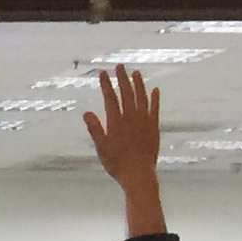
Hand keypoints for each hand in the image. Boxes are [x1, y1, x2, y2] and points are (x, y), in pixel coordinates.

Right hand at [83, 65, 162, 195]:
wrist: (139, 174)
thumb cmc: (117, 163)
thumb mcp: (101, 148)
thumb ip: (95, 129)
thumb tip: (87, 113)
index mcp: (116, 122)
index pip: (110, 98)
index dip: (106, 85)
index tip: (103, 73)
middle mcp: (131, 118)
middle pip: (126, 94)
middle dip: (122, 79)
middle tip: (119, 66)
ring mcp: (144, 121)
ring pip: (141, 98)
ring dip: (138, 84)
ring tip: (135, 73)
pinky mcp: (154, 127)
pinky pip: (155, 109)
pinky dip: (155, 99)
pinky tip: (155, 90)